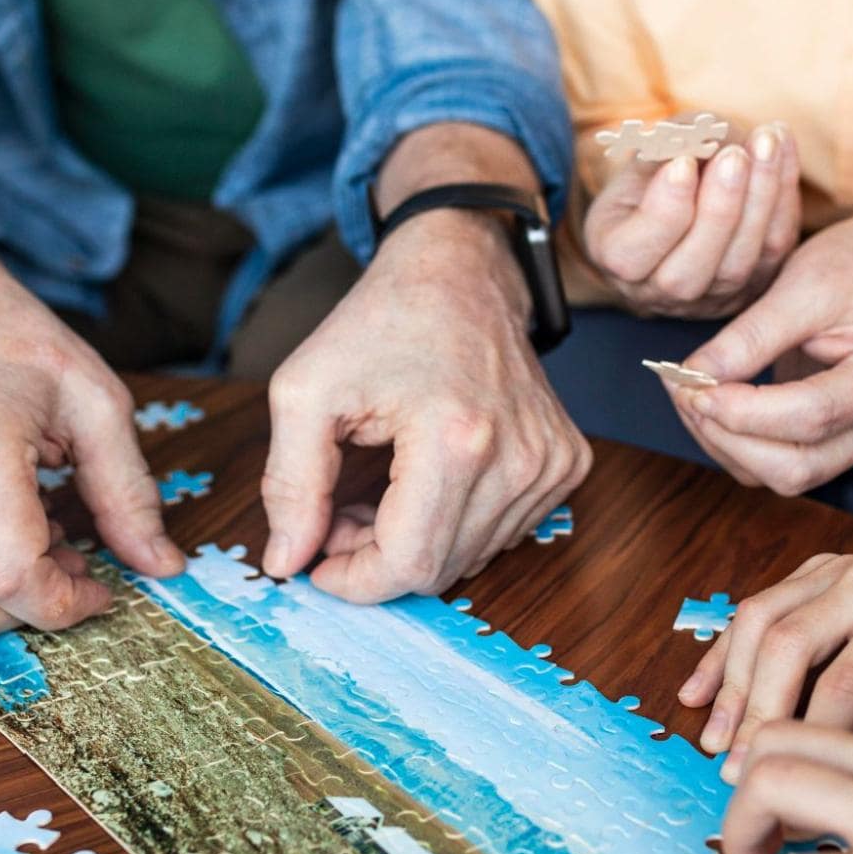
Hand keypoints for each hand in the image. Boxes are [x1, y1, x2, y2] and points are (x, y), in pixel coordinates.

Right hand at [0, 245, 182, 637]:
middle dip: (34, 609)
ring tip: (37, 533)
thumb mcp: (97, 403)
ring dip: (2, 597)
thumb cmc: (12, 344)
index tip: (101, 587)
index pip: (7, 577)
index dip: (63, 604)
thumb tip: (163, 567)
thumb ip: (130, 493)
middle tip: (71, 557)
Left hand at [260, 209, 591, 601]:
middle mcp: (518, 459)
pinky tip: (428, 479)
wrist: (458, 273)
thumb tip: (287, 563)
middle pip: (441, 568)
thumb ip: (289, 485)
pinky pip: (503, 532)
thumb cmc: (381, 322)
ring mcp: (550, 463)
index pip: (410, 564)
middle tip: (341, 511)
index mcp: (456, 440)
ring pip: (472, 556)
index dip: (355, 580)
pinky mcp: (565, 462)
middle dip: (378, 557)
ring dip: (416, 540)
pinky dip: (456, 522)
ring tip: (383, 487)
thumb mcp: (305, 392)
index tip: (318, 559)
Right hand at [584, 122, 799, 318]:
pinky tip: (783, 143)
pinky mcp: (755, 284)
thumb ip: (663, 149)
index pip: (632, 256)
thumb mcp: (643, 156)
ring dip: (759, 198)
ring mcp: (711, 297)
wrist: (687, 195)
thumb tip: (697, 141)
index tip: (682, 161)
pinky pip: (774, 246)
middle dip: (717, 210)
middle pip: (688, 273)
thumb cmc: (655, 173)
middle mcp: (660, 291)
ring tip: (766, 141)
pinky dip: (784, 192)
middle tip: (733, 155)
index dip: (663, 210)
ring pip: (738, 265)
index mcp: (618, 260)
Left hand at [666, 213, 852, 495]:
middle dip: (730, 438)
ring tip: (689, 394)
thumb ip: (752, 335)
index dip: (747, 410)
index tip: (696, 385)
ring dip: (724, 445)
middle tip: (685, 393)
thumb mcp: (805, 284)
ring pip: (780, 477)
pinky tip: (707, 405)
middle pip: (797, 468)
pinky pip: (771, 467)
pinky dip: (730, 444)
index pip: (813, 416)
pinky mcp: (825, 445)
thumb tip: (695, 377)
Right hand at [680, 533, 852, 776]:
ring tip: (713, 739)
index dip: (813, 739)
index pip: (844, 682)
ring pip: (760, 619)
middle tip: (736, 771)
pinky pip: (759, 605)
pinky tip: (698, 692)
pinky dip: (724, 650)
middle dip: (756, 712)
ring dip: (731, 683)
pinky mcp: (819, 570)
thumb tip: (851, 751)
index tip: (797, 789)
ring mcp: (835, 569)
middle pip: (787, 644)